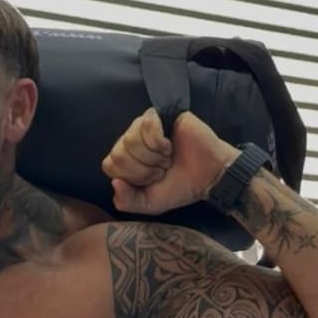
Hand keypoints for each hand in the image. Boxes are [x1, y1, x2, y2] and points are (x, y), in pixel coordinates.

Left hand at [102, 110, 237, 215]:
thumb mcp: (149, 203)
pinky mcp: (159, 114)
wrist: (208, 176)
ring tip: (168, 158)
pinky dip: (159, 142)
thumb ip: (126, 201)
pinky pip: (146, 125)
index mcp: (125, 160)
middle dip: (143, 169)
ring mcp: (144, 126)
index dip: (132, 177)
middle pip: (117, 153)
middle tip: (162, 169)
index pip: (109, 166)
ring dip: (153, 156)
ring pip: (129, 140)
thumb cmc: (180, 186)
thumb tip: (114, 183)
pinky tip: (170, 145)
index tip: (152, 180)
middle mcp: (131, 140)